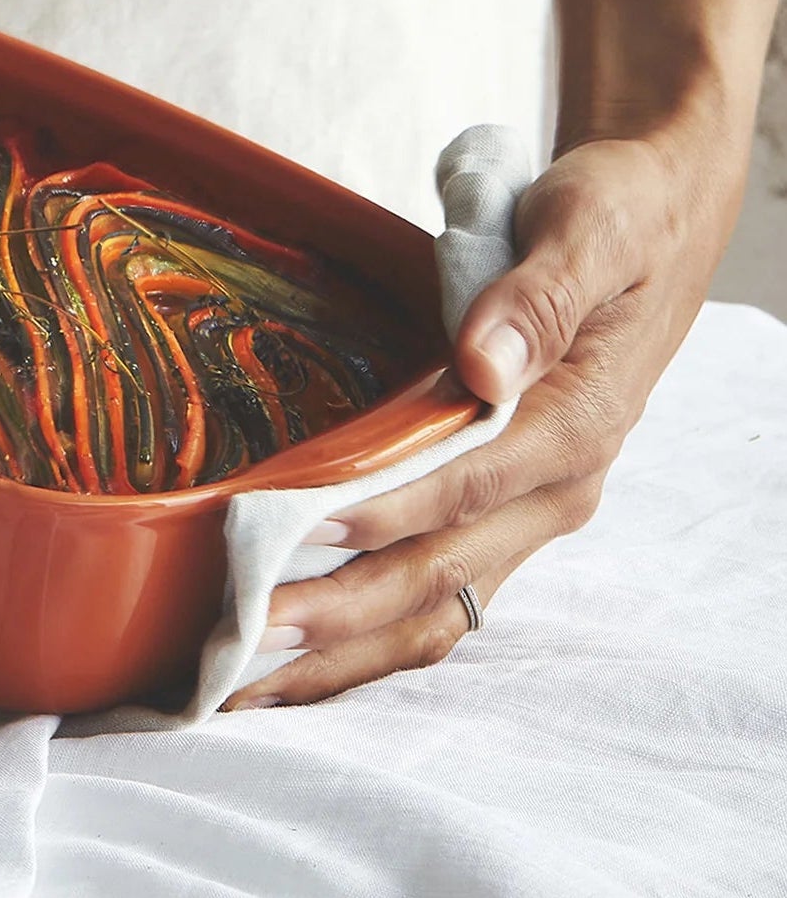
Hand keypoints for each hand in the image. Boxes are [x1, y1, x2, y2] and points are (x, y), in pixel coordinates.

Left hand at [224, 119, 741, 709]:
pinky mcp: (498, 516)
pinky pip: (435, 596)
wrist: (653, 226)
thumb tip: (483, 366)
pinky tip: (296, 658)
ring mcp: (526, 512)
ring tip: (245, 677)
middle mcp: (555, 488)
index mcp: (578, 422)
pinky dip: (366, 635)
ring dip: (343, 650)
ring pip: (436, 608)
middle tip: (245, 634)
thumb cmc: (614, 219)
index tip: (306, 528)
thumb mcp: (586, 231)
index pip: (473, 484)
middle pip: (443, 574)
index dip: (391, 510)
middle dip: (342, 613)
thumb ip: (537, 298)